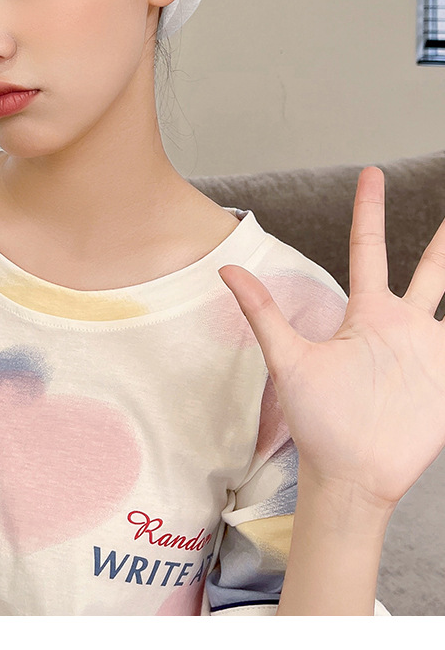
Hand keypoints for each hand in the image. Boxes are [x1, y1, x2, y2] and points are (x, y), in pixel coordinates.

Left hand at [219, 166, 444, 512]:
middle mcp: (400, 325)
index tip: (370, 174)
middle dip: (443, 239)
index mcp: (365, 314)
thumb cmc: (317, 420)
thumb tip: (225, 269)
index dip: (369, 211)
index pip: (369, 248)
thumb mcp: (289, 361)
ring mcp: (427, 352)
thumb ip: (262, 313)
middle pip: (430, 269)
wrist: (350, 475)